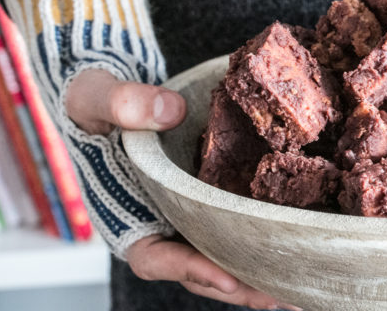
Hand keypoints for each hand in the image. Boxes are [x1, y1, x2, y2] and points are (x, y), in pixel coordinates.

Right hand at [65, 69, 300, 310]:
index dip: (188, 270)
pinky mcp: (205, 195)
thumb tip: (172, 112)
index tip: (227, 277)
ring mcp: (183, 212)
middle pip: (196, 268)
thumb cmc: (93, 103)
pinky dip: (257, 235)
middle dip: (236, 286)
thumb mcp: (94, 96)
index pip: (153, 257)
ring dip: (252, 272)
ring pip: (218, 251)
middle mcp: (158, 221)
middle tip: (277, 296)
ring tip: (294, 288)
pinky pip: (229, 221)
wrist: (113, 95)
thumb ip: (122, 103)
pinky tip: (289, 243)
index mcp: (125, 214)